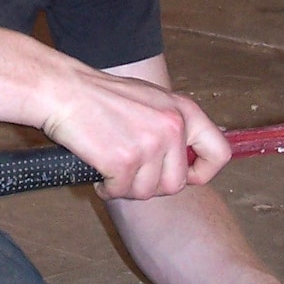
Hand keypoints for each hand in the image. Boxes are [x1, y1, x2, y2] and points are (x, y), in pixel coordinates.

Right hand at [40, 65, 230, 199]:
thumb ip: (173, 125)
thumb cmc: (101, 96)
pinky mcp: (124, 160)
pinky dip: (107, 188)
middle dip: (151, 186)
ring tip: (111, 168)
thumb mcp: (151, 101)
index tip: (184, 176)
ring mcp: (149, 144)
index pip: (219, 153)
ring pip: (147, 192)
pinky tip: (98, 171)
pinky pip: (121, 191)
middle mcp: (172, 127)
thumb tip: (186, 159)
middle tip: (130, 173)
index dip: (202, 173)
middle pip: (175, 184)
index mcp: (184, 111)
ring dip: (126, 187)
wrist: (64, 91)